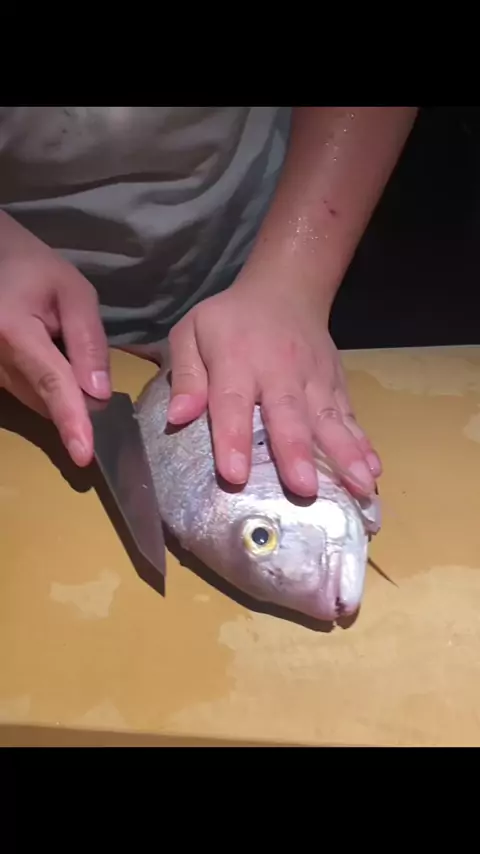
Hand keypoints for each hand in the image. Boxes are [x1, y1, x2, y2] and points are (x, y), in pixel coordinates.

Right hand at [0, 212, 109, 465]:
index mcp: (13, 329)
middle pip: (44, 398)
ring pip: (34, 401)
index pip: (51, 383)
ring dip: (60, 393)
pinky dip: (46, 388)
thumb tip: (99, 394)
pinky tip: (50, 358)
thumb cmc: (32, 267)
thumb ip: (88, 341)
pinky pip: (24, 393)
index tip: (84, 455)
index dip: (70, 419)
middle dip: (76, 401)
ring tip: (61, 349)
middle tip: (93, 374)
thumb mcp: (73, 291)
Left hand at [166, 281, 381, 498]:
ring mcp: (314, 379)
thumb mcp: (192, 333)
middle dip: (297, 452)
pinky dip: (363, 443)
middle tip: (304, 488)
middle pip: (289, 414)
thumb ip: (186, 376)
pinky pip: (349, 416)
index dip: (233, 439)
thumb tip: (177, 417)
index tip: (235, 474)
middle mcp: (280, 371)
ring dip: (345, 454)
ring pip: (330, 419)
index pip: (233, 403)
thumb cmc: (231, 321)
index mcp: (237, 360)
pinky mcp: (336, 385)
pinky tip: (373, 470)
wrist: (286, 290)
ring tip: (359, 487)